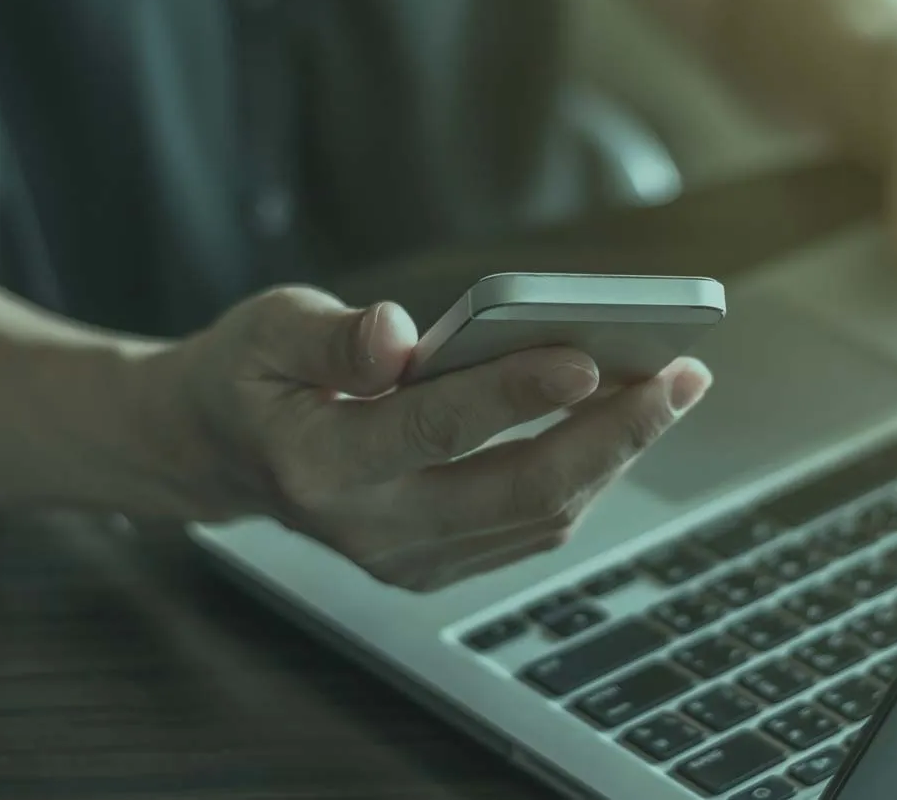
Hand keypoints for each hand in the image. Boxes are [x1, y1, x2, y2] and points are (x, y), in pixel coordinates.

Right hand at [160, 287, 711, 591]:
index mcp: (319, 464)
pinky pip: (529, 531)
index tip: (590, 357)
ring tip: (671, 389)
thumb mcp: (265, 330)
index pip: (435, 428)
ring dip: (613, 456)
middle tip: (680, 377)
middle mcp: (369, 528)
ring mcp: (407, 559)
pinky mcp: (434, 566)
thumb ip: (331, 336)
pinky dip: (585, 478)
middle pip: (516, 492)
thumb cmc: (248, 376)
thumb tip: (399, 336)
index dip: (515, 394)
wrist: (216, 454)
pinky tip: (619, 424)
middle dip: (611, 436)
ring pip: (538, 519)